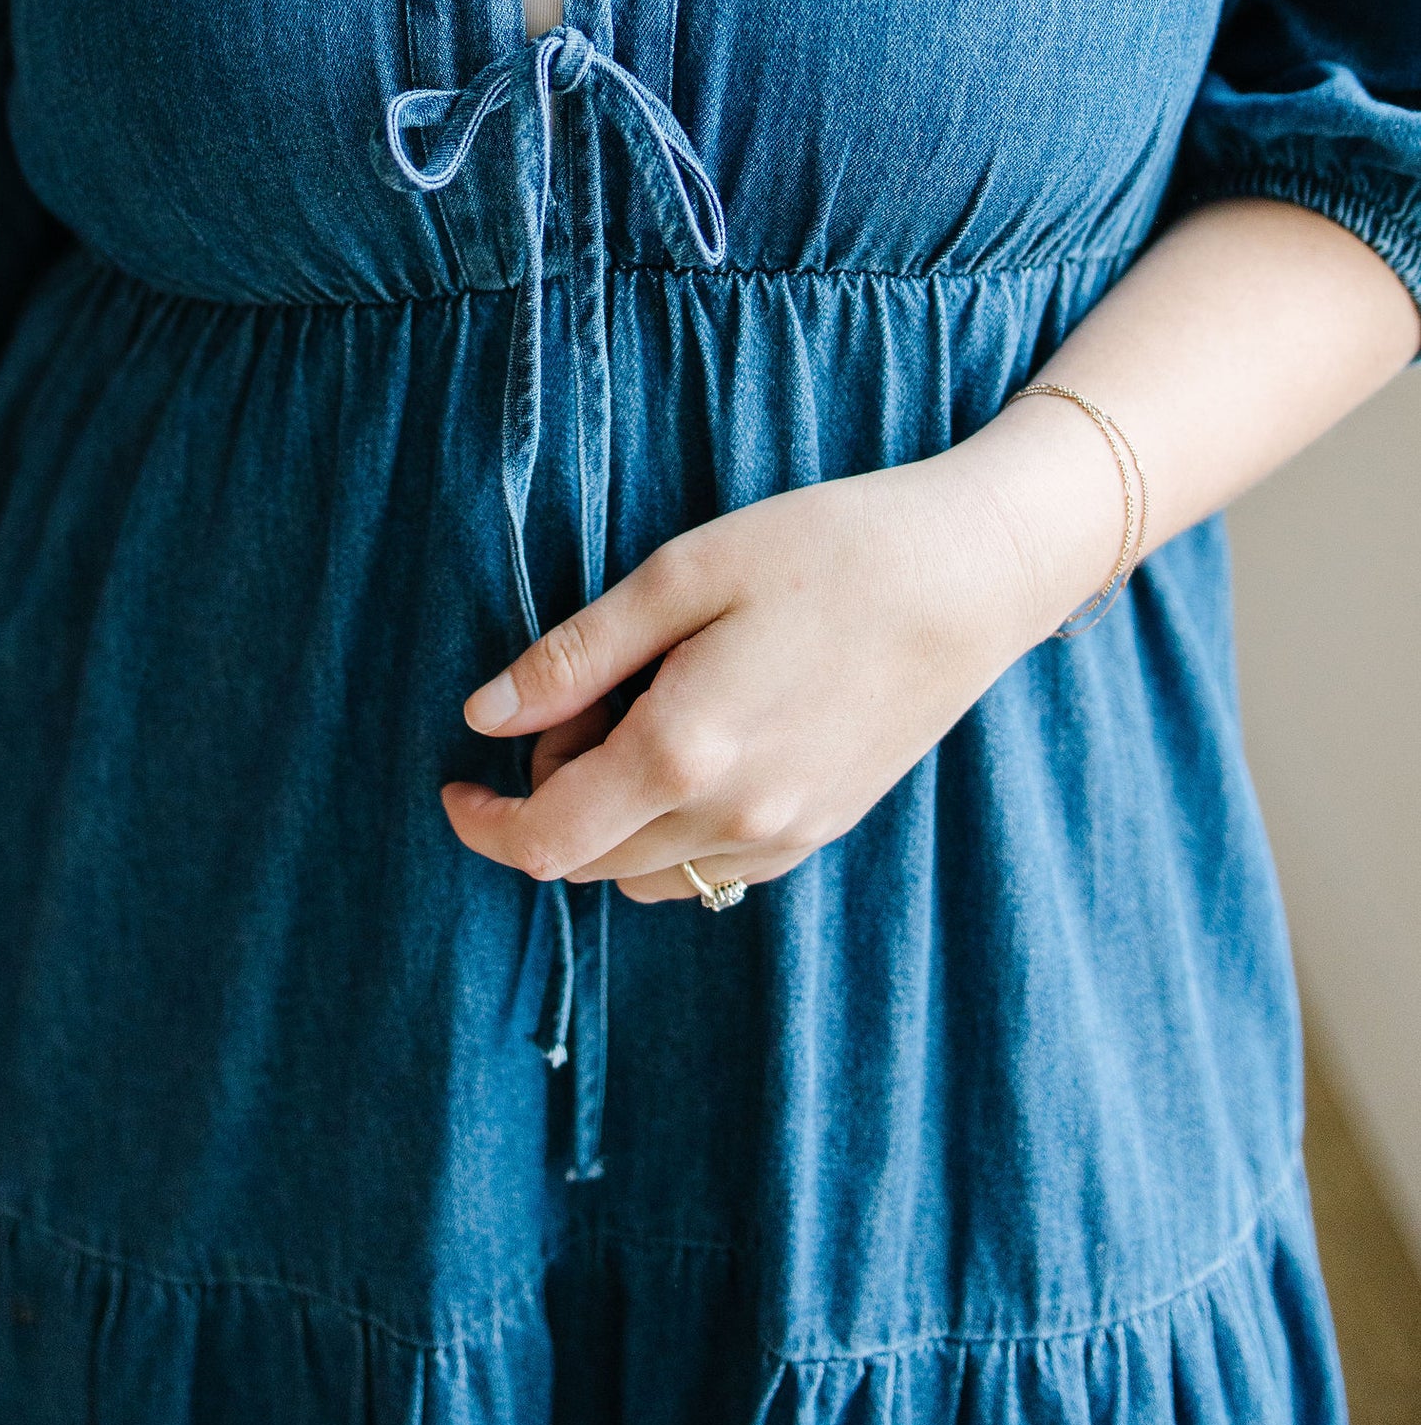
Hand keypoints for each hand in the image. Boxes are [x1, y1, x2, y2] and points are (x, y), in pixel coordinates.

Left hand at [441, 433, 1099, 900]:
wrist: (970, 575)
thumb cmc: (824, 550)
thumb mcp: (681, 575)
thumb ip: (575, 656)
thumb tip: (481, 717)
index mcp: (684, 753)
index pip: (546, 841)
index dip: (482, 825)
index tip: (453, 785)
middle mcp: (734, 818)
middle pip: (588, 862)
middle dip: (550, 799)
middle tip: (580, 696)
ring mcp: (786, 835)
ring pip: (649, 874)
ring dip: (611, 818)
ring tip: (644, 707)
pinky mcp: (823, 830)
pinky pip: (711, 866)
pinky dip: (672, 827)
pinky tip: (699, 738)